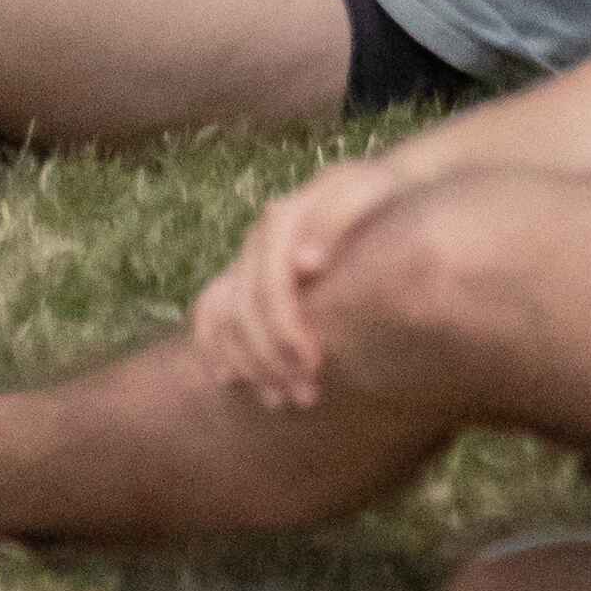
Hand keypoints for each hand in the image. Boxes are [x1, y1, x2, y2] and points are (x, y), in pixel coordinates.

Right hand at [194, 154, 414, 413]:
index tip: (313, 364)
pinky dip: (212, 343)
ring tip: (280, 401)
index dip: (284, 327)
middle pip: (245, 307)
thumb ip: (334, 221)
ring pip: (225, 314)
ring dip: (247, 361)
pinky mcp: (246, 276)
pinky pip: (210, 309)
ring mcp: (249, 259)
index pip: (269, 281)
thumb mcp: (367, 196)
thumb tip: (305, 264)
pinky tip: (228, 378)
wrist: (377, 189)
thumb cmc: (380, 197)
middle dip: (271, 357)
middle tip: (306, 396)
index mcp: (284, 218)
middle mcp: (258, 240)